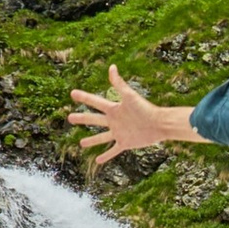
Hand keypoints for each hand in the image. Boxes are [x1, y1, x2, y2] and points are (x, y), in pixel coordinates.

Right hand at [66, 66, 194, 164]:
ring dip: (91, 140)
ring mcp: (119, 133)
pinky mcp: (125, 143)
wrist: (159, 124)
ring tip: (81, 143)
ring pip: (101, 137)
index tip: (73, 93)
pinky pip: (113, 151)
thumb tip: (112, 67)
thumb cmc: (145, 109)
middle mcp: (114, 120)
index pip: (95, 102)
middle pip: (94, 120)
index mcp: (114, 109)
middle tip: (69, 118)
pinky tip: (97, 161)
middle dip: (82, 118)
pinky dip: (106, 156)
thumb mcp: (130, 96)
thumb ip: (119, 83)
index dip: (84, 98)